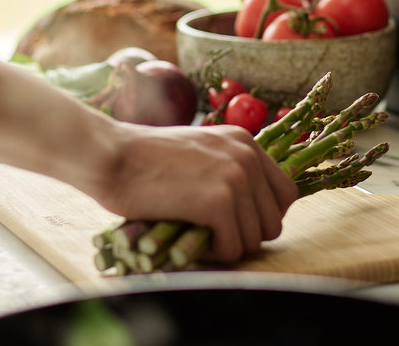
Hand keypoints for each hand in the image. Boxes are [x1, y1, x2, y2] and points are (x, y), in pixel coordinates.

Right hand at [85, 121, 298, 263]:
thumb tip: (252, 211)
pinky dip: (212, 256)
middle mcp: (247, 156)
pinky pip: (232, 248)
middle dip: (244, 236)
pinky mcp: (217, 201)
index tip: (237, 224)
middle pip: (273, 222)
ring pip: (253, 239)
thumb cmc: (146, 160)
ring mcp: (235, 177)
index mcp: (246, 142)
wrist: (113, 156)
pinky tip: (189, 243)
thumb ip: (229, 170)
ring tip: (196, 238)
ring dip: (226, 248)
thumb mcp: (201, 152)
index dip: (263, 216)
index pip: (285, 194)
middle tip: (212, 236)